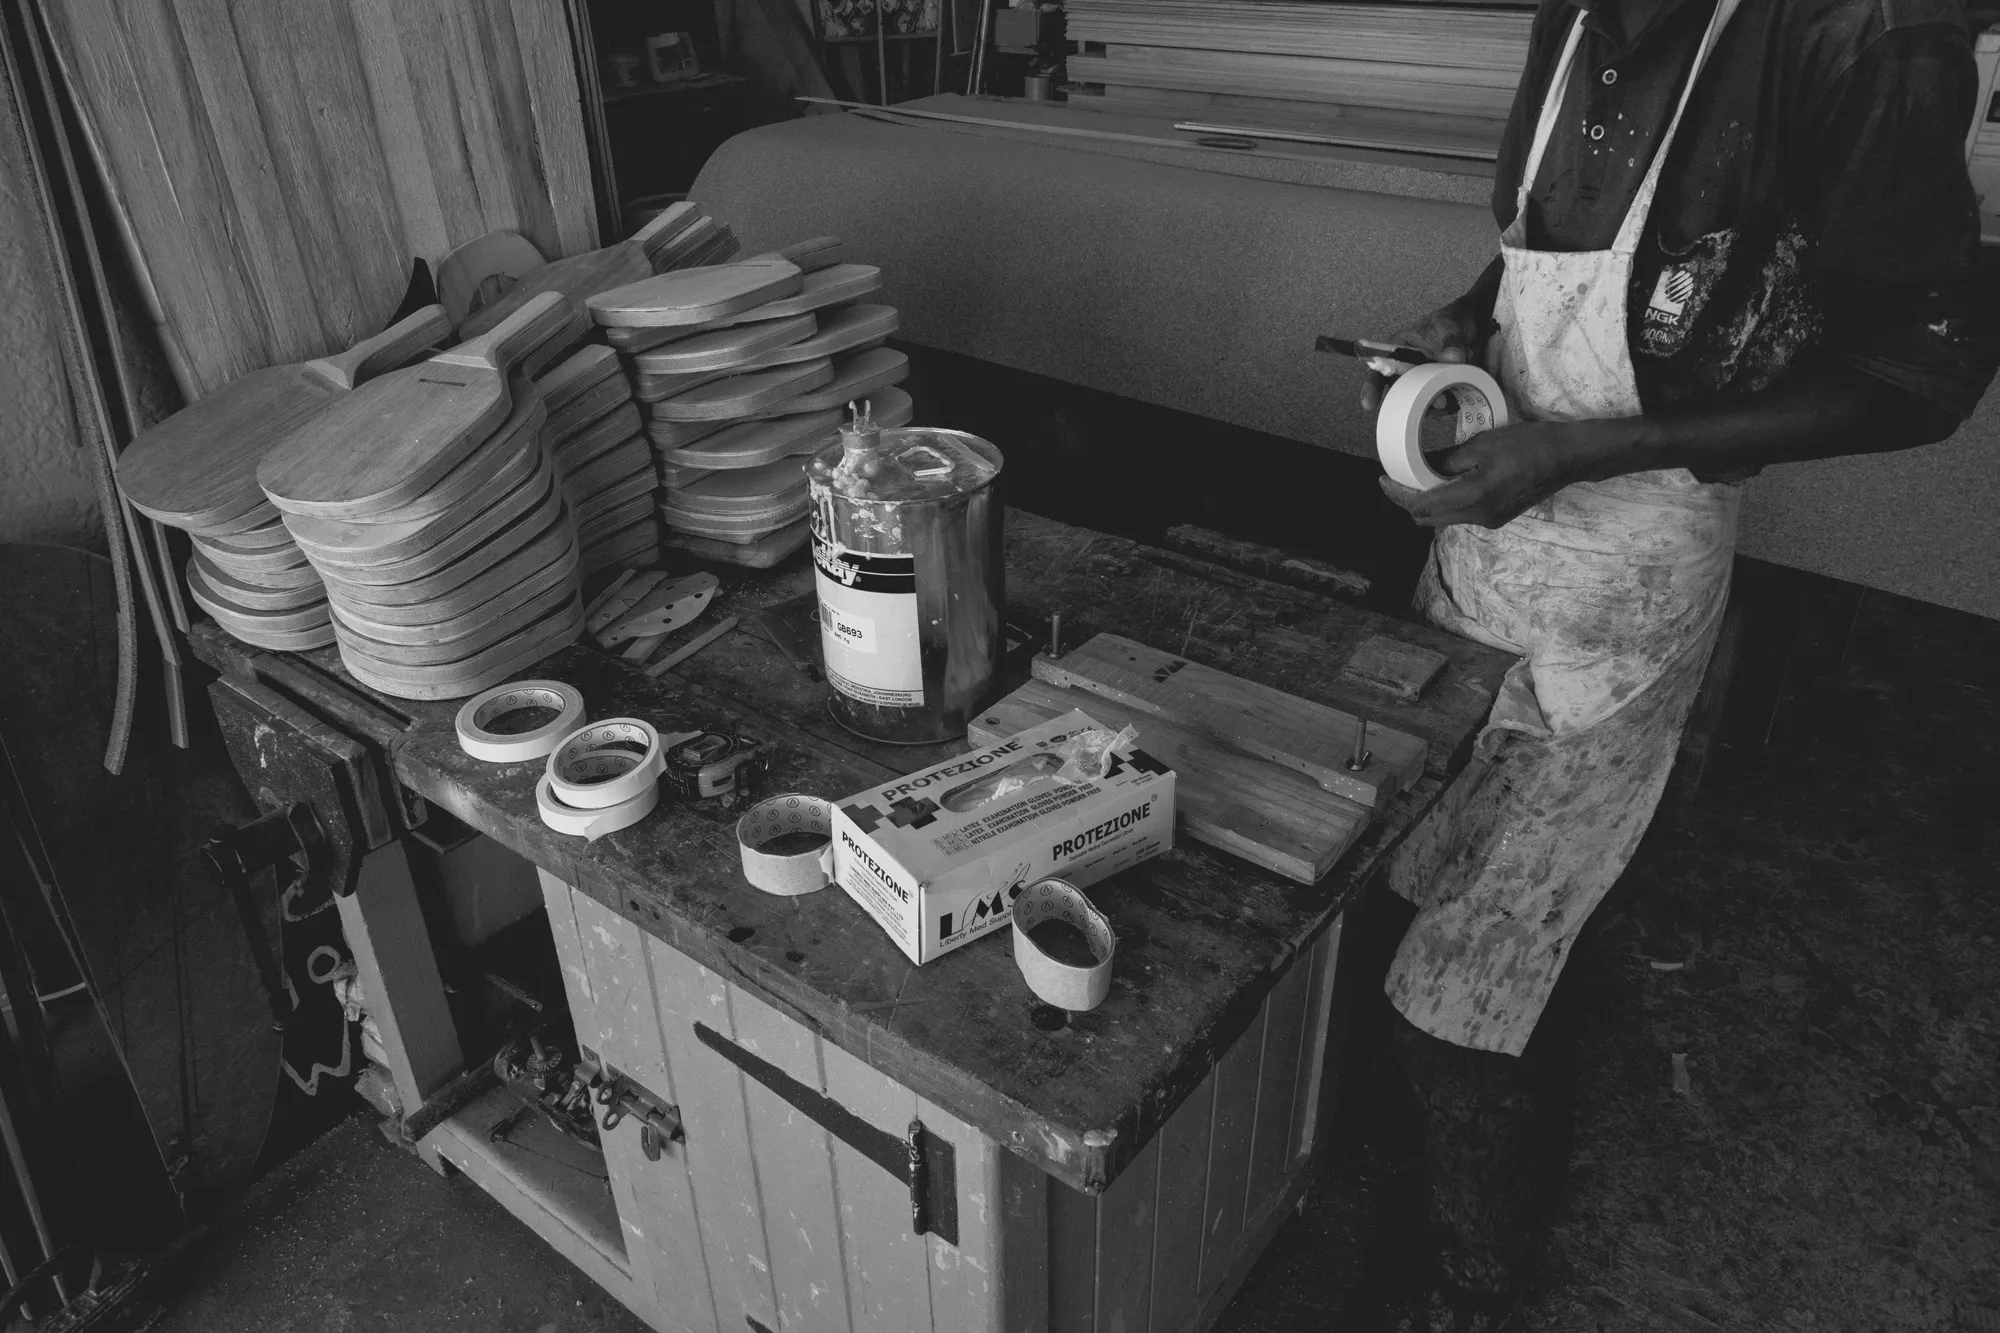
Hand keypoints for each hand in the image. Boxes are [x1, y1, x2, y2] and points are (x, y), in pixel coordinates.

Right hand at [1357, 301, 1488, 414]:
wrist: (1470, 326)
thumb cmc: (1448, 322)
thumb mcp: (1447, 326)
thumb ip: (1449, 342)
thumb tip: (1451, 360)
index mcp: (1399, 350)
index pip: (1379, 370)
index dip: (1371, 389)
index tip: (1369, 404)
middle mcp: (1407, 369)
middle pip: (1399, 392)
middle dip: (1414, 401)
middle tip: (1437, 400)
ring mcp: (1422, 382)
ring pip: (1420, 401)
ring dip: (1435, 402)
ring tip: (1450, 394)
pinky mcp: (1439, 391)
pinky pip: (1440, 404)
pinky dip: (1449, 403)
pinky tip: (1457, 395)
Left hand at [1378, 419, 1604, 528]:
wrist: (1567, 458)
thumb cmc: (1528, 445)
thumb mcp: (1480, 445)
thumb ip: (1445, 460)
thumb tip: (1420, 465)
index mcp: (1471, 498)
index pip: (1419, 506)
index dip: (1396, 494)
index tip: (1383, 478)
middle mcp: (1478, 517)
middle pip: (1428, 519)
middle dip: (1409, 500)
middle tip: (1399, 476)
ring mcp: (1489, 520)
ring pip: (1444, 518)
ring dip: (1429, 501)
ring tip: (1421, 475)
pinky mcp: (1497, 517)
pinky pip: (1462, 514)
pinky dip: (1448, 500)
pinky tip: (1447, 480)